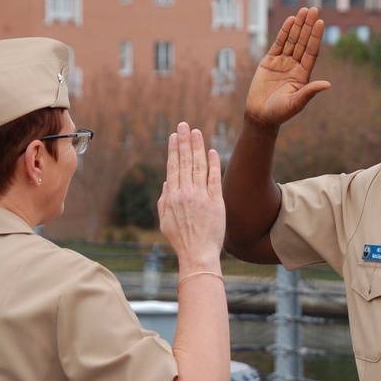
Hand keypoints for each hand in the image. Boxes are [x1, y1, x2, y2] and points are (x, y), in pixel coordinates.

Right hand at [157, 123, 224, 271]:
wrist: (198, 255)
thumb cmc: (181, 241)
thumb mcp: (165, 221)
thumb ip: (164, 200)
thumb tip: (167, 182)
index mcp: (172, 197)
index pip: (173, 167)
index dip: (174, 150)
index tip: (175, 136)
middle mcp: (185, 193)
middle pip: (185, 162)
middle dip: (184, 141)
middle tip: (184, 125)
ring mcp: (201, 197)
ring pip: (198, 166)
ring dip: (197, 147)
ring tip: (196, 132)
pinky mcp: (216, 202)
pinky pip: (214, 179)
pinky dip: (213, 164)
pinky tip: (211, 151)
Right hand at [246, 6, 330, 127]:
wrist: (260, 116)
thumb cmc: (279, 113)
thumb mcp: (296, 103)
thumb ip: (309, 92)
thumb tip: (327, 84)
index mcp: (303, 75)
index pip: (311, 52)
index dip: (315, 37)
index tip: (320, 23)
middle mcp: (294, 66)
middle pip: (303, 42)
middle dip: (308, 26)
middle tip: (314, 9)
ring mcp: (282, 63)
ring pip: (292, 40)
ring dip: (298, 26)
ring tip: (304, 10)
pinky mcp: (269, 62)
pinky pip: (278, 44)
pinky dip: (284, 32)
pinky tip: (291, 20)